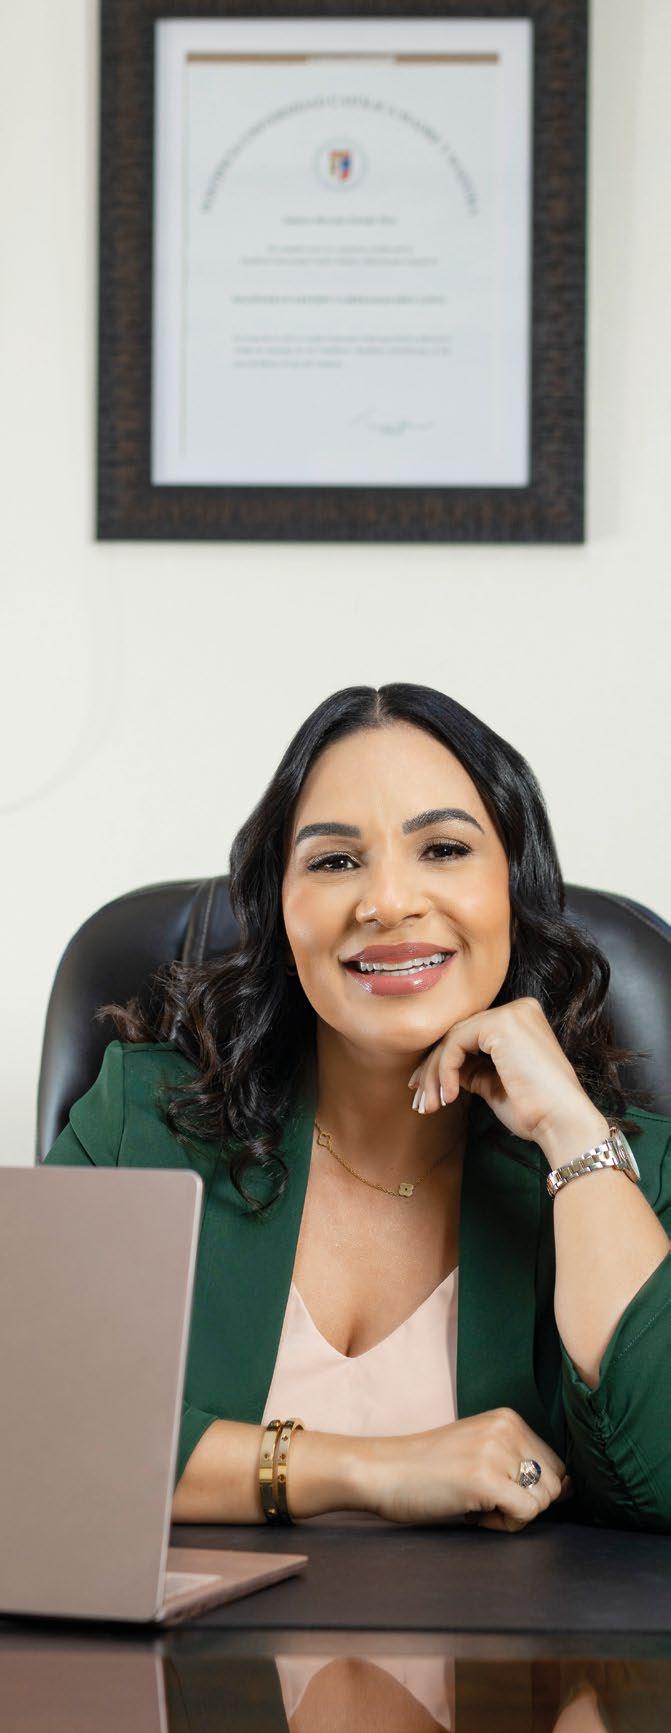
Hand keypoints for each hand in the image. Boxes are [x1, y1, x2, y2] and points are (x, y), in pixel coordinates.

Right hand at [359, 1408, 572, 1530]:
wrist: (381, 1471)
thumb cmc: (426, 1469)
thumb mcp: (479, 1451)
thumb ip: (519, 1463)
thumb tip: (570, 1488)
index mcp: (508, 1418)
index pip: (555, 1465)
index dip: (530, 1490)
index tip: (495, 1492)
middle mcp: (508, 1428)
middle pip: (555, 1485)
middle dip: (525, 1504)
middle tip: (484, 1502)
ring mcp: (497, 1451)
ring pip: (544, 1502)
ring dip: (514, 1516)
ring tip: (476, 1506)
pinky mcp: (486, 1478)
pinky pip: (526, 1514)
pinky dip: (504, 1525)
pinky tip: (473, 1514)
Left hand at [408, 997, 608, 1156]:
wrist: (562, 1123)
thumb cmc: (535, 1110)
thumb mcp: (494, 1084)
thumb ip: (472, 1069)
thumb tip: (444, 1068)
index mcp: (521, 1020)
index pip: (470, 1035)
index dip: (442, 1062)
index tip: (426, 1091)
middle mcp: (518, 1009)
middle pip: (458, 1035)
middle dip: (433, 1070)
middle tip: (421, 1101)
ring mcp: (511, 1013)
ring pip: (452, 1039)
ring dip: (434, 1075)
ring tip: (429, 1105)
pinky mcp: (501, 1024)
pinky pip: (456, 1044)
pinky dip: (445, 1071)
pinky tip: (449, 1096)